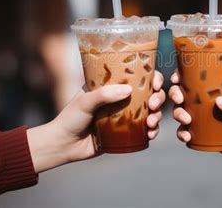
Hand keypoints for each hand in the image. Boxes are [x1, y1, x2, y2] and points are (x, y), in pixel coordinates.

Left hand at [27, 71, 165, 172]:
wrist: (64, 145)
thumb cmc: (70, 118)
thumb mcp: (85, 101)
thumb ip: (104, 95)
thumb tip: (129, 90)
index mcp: (113, 85)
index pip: (137, 75)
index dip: (152, 76)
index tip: (155, 82)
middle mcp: (122, 98)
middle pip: (150, 93)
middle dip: (158, 97)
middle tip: (153, 105)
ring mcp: (126, 116)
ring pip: (151, 112)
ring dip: (157, 115)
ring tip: (151, 123)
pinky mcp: (126, 133)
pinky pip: (145, 130)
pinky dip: (152, 131)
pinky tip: (150, 134)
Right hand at [169, 71, 221, 162]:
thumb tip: (219, 102)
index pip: (200, 76)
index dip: (184, 74)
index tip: (177, 77)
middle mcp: (212, 100)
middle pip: (185, 92)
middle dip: (176, 94)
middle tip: (180, 101)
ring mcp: (207, 117)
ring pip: (183, 111)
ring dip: (178, 114)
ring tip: (186, 121)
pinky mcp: (206, 134)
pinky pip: (188, 132)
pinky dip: (183, 134)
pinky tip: (186, 138)